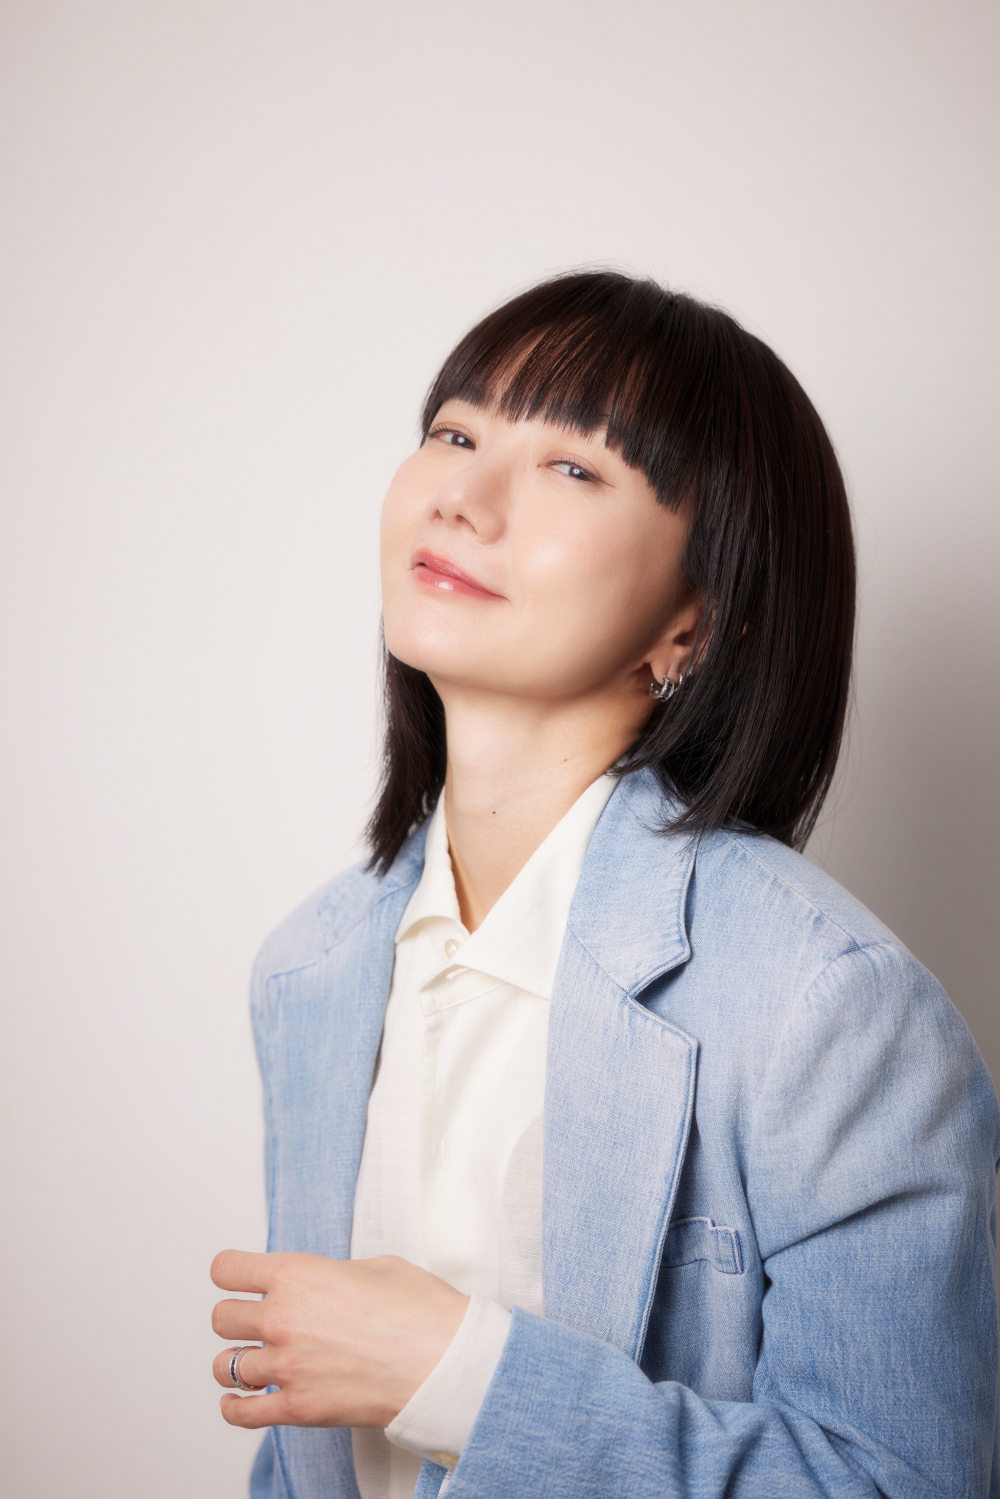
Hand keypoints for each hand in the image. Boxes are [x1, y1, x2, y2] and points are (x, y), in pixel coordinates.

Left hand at [211, 1250, 468, 1429]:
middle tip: (254, 1323)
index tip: (237, 1280)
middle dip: (237, 1318)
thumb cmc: (420, 1311)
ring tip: (252, 1363)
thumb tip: (322, 1286)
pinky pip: (241, 1413)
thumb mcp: (375, 1266)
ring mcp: (286, 1366)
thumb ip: (332, 1274)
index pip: (227, 1270)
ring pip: (225, 1365)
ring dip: (237, 1362)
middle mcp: (282, 1318)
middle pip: (222, 1318)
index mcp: (297, 1274)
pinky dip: (234, 1407)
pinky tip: (239, 1401)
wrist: (445, 1362)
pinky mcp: (297, 1408)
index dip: (231, 1274)